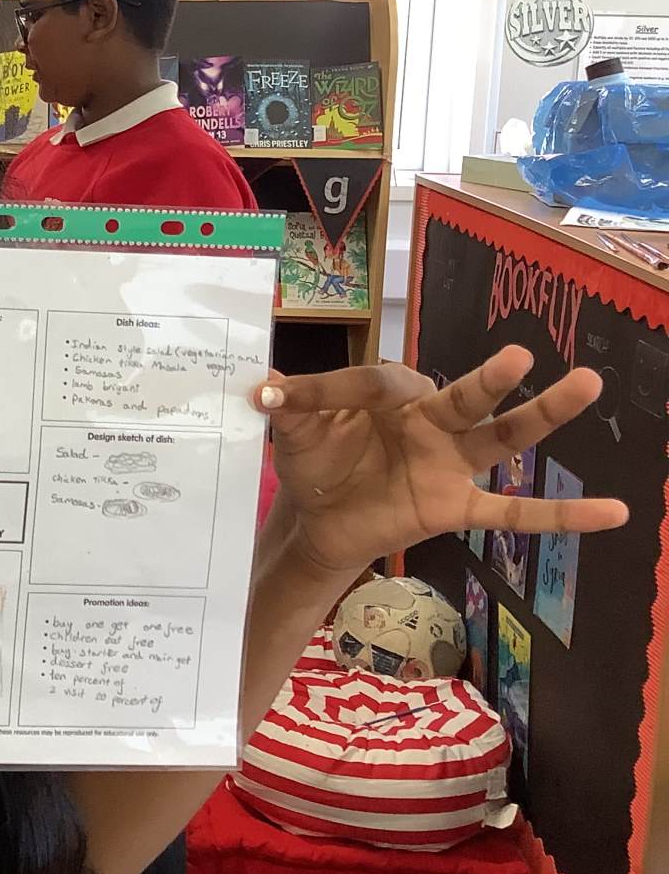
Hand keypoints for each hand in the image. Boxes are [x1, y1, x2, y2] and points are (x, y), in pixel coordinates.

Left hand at [257, 346, 627, 582]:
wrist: (316, 518)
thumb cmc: (315, 460)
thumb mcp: (294, 429)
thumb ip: (288, 404)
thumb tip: (259, 387)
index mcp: (392, 393)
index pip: (379, 382)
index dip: (331, 392)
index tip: (280, 399)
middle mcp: (431, 421)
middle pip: (466, 396)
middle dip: (491, 378)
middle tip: (521, 355)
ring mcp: (450, 464)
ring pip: (502, 437)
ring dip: (542, 415)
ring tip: (586, 384)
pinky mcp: (456, 507)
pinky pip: (514, 515)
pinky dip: (561, 516)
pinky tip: (613, 513)